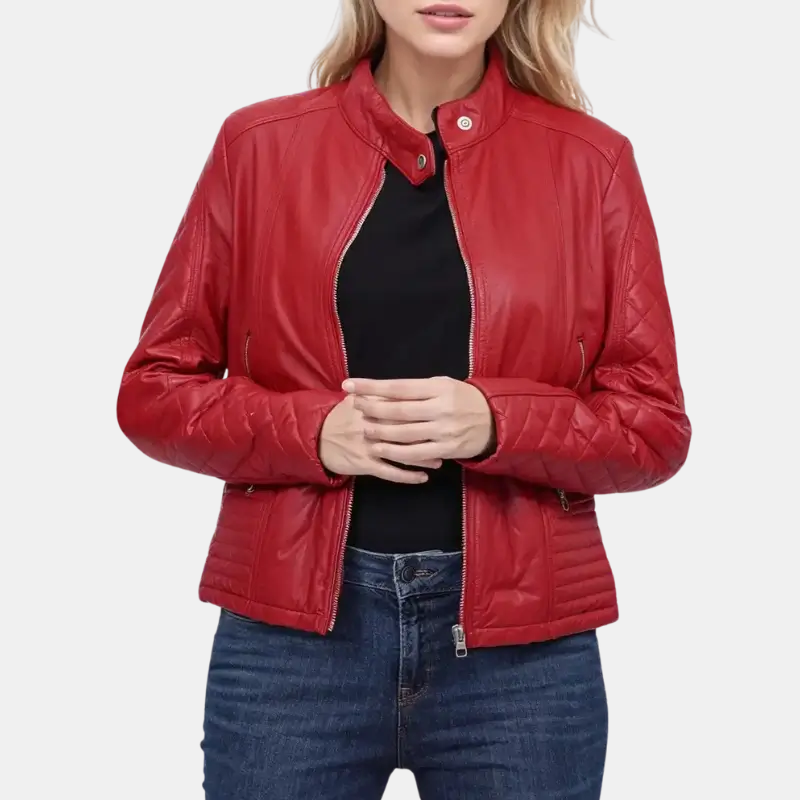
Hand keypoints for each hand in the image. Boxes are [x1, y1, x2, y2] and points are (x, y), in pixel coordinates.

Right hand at [319, 394, 442, 483]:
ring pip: (400, 452)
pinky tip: (422, 478)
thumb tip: (404, 386)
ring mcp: (368, 445)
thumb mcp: (355, 400)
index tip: (441, 414)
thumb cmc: (341, 418)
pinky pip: (390, 472)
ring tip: (438, 461)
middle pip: (405, 430)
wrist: (316, 438)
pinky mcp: (364, 463)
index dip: (422, 411)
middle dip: (428, 436)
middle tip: (446, 439)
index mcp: (370, 406)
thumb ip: (377, 394)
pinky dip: (407, 476)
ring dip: (422, 458)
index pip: (400, 406)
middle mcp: (371, 425)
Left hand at [342, 377, 495, 462]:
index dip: (371, 386)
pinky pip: (416, 454)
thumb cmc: (462, 399)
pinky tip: (379, 449)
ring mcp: (444, 430)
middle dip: (372, 408)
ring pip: (404, 433)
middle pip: (399, 410)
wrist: (493, 420)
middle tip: (356, 406)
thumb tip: (381, 391)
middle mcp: (441, 408)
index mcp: (439, 387)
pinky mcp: (446, 449)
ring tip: (364, 428)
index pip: (399, 387)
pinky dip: (395, 452)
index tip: (350, 385)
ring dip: (380, 432)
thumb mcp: (443, 385)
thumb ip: (416, 389)